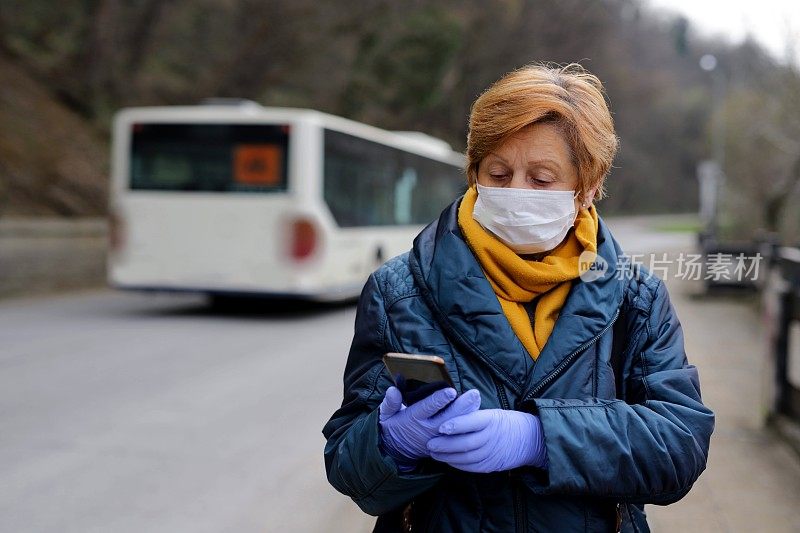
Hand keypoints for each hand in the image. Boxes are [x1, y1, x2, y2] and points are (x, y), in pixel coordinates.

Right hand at [379, 387, 480, 467]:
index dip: (439, 400)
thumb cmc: (393, 425)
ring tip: (478, 399)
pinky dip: (467, 421)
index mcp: (413, 419)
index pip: (427, 409)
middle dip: (461, 406)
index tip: (450, 391)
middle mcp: (428, 429)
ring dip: (468, 413)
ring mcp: (438, 436)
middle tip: (474, 394)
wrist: (398, 449)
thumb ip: (389, 403)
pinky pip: (458, 432)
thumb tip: (393, 390)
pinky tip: (476, 410)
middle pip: (448, 417)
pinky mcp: (444, 441)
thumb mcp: (386, 415)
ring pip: (456, 425)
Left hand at [427, 409, 546, 472]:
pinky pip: (471, 466)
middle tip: (430, 443)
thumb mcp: (491, 413)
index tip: (441, 427)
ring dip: (447, 456)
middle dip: (445, 444)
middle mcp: (491, 437)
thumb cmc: (502, 422)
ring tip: (433, 452)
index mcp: (491, 419)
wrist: (528, 438)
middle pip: (466, 443)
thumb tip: (447, 412)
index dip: (456, 425)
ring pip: (466, 457)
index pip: (472, 422)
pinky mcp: (490, 465)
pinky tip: (446, 459)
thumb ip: (472, 415)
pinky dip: (456, 464)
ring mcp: (491, 453)